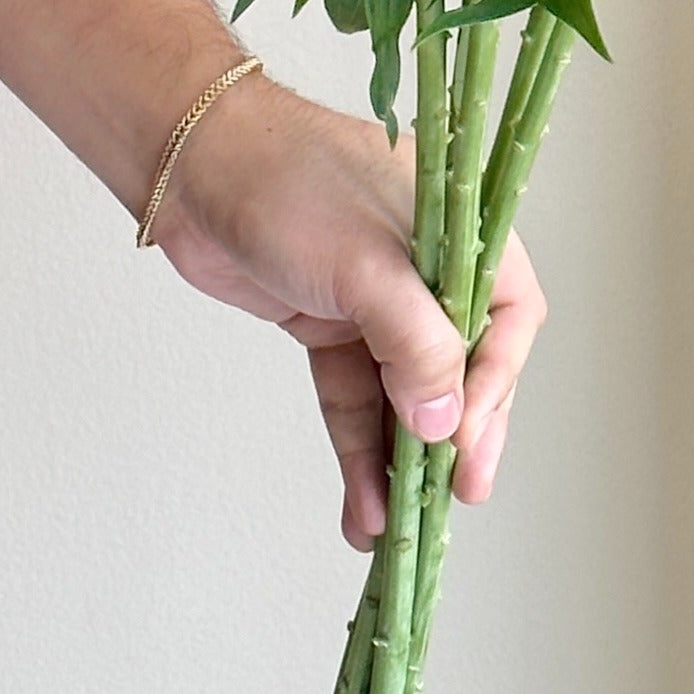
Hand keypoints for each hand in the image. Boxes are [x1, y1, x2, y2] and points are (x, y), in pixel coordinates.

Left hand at [148, 73, 547, 549]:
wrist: (188, 164)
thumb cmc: (284, 182)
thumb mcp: (363, 262)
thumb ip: (413, 343)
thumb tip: (444, 424)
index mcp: (456, 230)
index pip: (506, 318)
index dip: (494, 386)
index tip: (466, 444)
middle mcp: (424, 267)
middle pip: (460, 365)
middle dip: (453, 438)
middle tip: (454, 499)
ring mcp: (374, 298)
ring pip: (403, 393)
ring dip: (400, 460)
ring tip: (395, 529)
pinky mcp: (328, 322)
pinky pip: (355, 397)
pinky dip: (358, 449)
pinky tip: (362, 504)